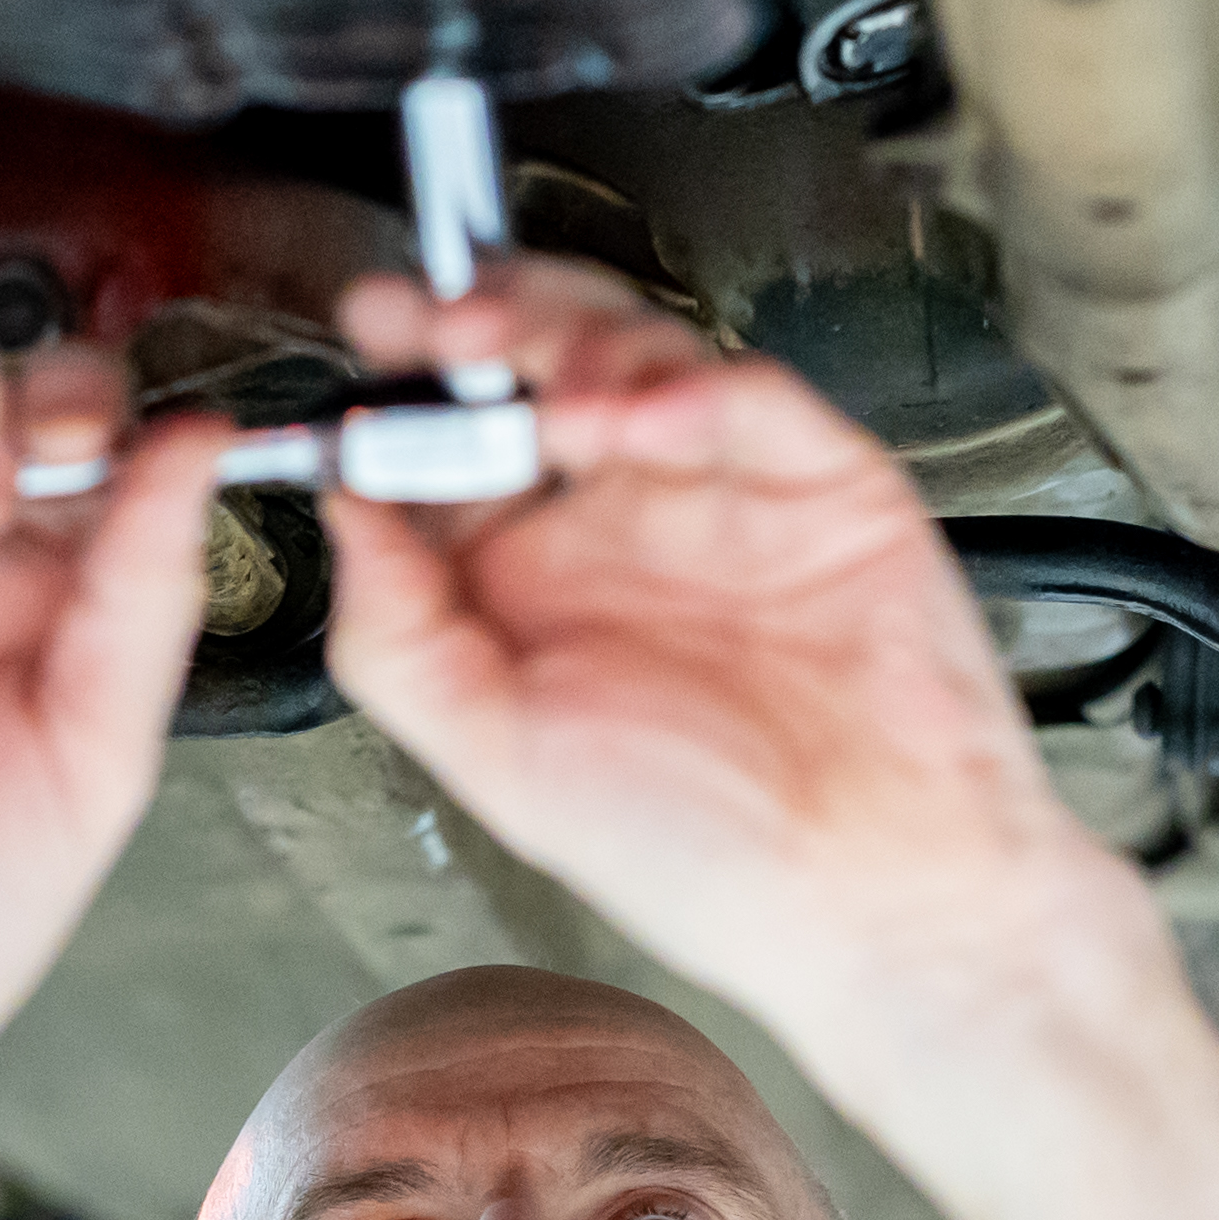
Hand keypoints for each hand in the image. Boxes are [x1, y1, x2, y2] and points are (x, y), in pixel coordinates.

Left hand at [315, 261, 1097, 1044]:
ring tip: (542, 385)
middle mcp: (618, 525)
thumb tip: (337, 511)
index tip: (360, 362)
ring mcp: (718, 493)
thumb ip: (400, 642)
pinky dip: (691, 392)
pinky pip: (750, 400)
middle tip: (435, 318)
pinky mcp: (822, 479)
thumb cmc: (708, 859)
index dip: (396, 394)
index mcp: (528, 587)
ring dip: (575, 345)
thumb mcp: (501, 764)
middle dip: (475, 326)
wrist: (881, 901)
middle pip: (530, 372)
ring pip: (632, 355)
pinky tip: (644, 423)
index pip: (442, 450)